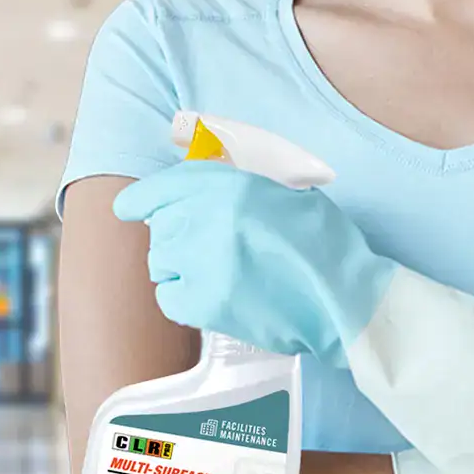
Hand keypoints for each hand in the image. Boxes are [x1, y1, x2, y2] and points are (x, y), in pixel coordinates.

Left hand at [110, 159, 390, 357]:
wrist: (347, 298)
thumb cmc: (322, 245)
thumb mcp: (285, 190)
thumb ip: (237, 180)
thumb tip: (191, 171)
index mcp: (233, 184)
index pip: (166, 185)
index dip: (141, 199)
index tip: (126, 209)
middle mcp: (211, 216)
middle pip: (161, 225)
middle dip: (178, 237)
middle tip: (211, 253)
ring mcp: (205, 260)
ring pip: (160, 260)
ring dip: (180, 268)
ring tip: (219, 277)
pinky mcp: (205, 302)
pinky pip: (168, 297)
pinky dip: (184, 300)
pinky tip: (214, 299)